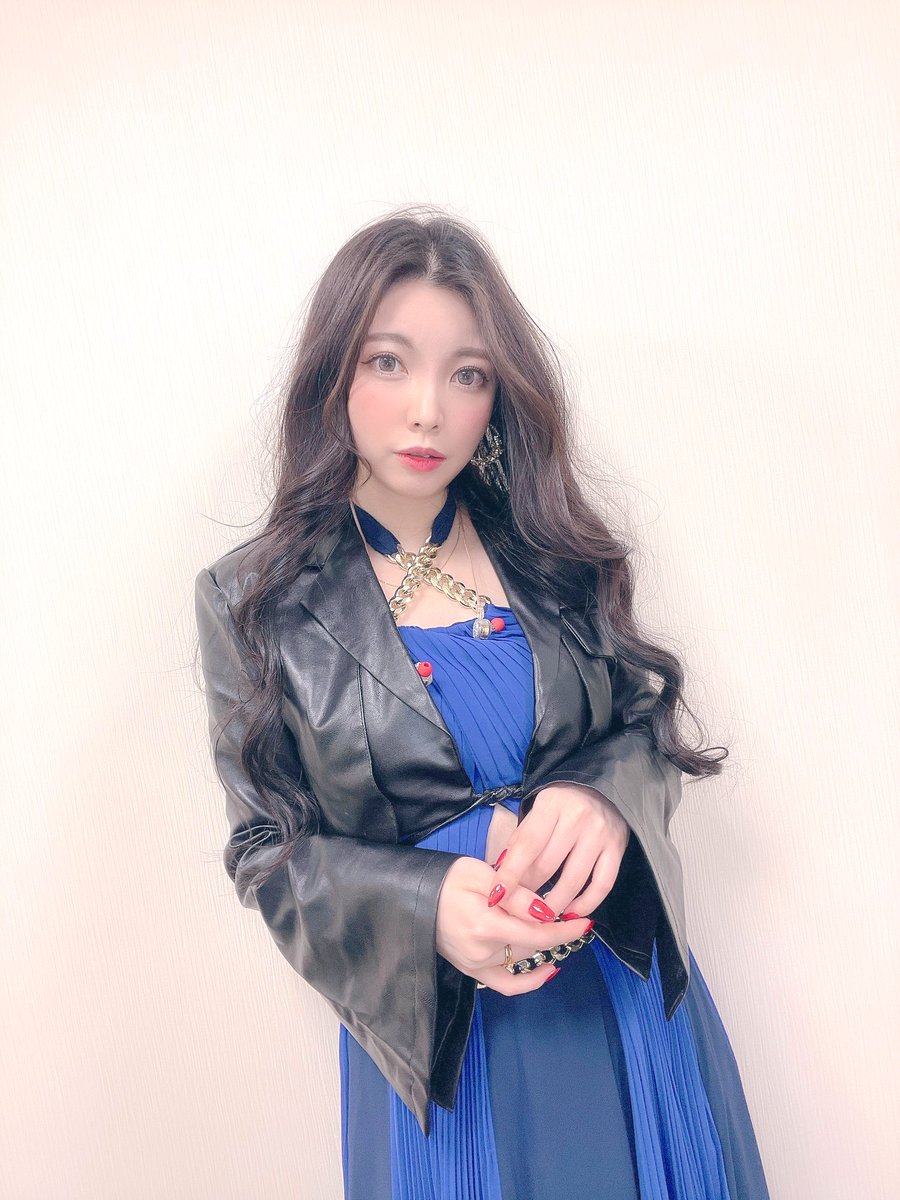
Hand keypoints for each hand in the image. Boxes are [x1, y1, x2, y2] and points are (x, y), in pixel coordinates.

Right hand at [435, 856, 592, 993]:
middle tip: (571, 918)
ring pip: (522, 960)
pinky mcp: (471, 971)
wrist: (413, 896)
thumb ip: (515, 893)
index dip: (566, 931)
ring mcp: (476, 965)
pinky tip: (546, 969)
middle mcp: (482, 952)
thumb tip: (546, 911)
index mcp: (485, 925)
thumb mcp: (480, 872)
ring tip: (556, 933)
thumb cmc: (446, 879)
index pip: (538, 934)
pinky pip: (506, 984)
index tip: (585, 922)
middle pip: (532, 947)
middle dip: (555, 933)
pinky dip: (528, 981)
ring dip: (542, 948)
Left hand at [490, 783, 630, 918]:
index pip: (527, 845)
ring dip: (554, 904)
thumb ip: (520, 840)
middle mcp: (578, 816)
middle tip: (518, 907)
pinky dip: (585, 904)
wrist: (602, 786)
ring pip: (573, 880)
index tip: (497, 897)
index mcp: (551, 804)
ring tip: (541, 916)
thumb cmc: (562, 804)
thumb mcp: (538, 810)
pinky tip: (571, 913)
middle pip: (547, 865)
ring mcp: (600, 833)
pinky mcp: (618, 848)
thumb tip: (502, 876)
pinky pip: (602, 885)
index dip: (510, 874)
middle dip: (529, 892)